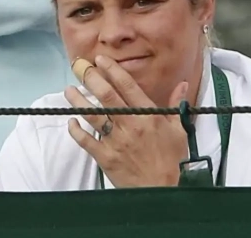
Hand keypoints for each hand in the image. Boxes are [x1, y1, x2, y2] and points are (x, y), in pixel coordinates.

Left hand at [65, 55, 188, 187]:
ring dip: (78, 101)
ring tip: (68, 90)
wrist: (159, 191)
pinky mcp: (105, 157)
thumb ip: (175, 105)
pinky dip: (76, 131)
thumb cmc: (170, 160)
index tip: (100, 59)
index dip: (112, 70)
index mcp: (148, 116)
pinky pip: (86, 141)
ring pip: (92, 116)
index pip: (127, 86)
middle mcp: (130, 125)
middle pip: (106, 96)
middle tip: (79, 66)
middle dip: (91, 78)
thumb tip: (182, 85)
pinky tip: (71, 121)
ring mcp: (116, 141)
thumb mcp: (178, 130)